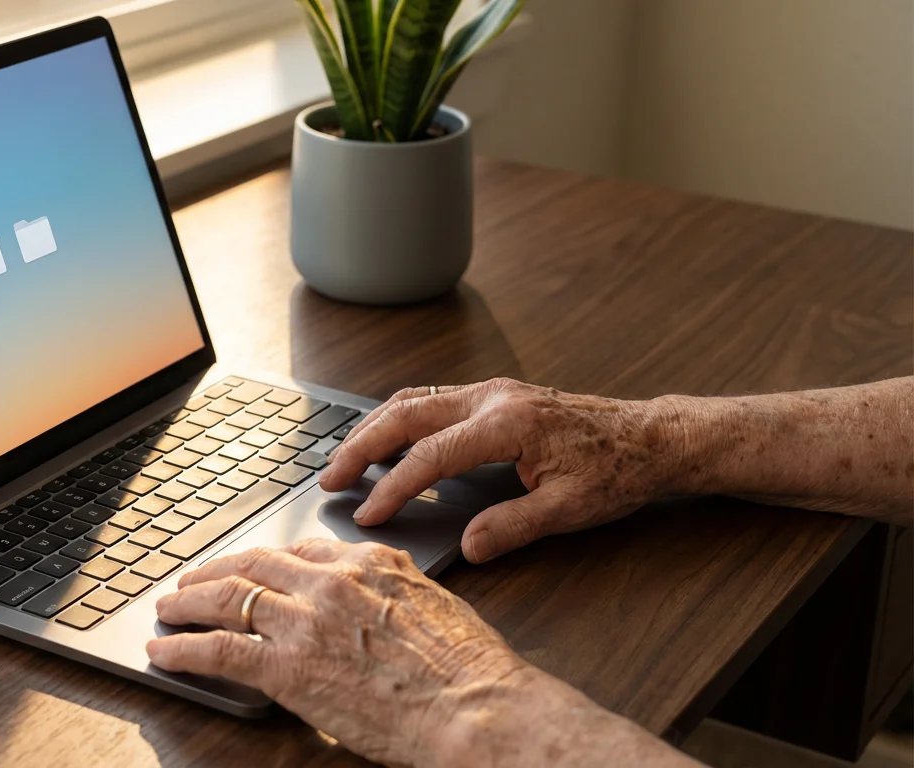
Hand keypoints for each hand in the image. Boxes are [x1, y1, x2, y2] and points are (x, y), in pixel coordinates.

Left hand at [146, 539, 704, 767]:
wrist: (477, 708)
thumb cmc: (468, 670)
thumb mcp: (432, 603)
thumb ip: (390, 587)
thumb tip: (371, 591)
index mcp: (367, 562)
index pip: (296, 548)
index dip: (259, 557)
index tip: (244, 565)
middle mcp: (329, 582)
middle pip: (251, 565)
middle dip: (212, 572)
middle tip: (188, 580)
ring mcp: (305, 622)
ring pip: (225, 599)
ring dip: (186, 604)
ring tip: (167, 609)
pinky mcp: (287, 667)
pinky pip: (217, 648)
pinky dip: (182, 647)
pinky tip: (163, 650)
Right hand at [320, 379, 679, 563]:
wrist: (650, 438)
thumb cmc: (616, 471)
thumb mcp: (569, 510)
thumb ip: (514, 527)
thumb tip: (468, 546)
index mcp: (508, 424)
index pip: (431, 457)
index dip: (392, 487)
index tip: (367, 515)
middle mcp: (492, 398)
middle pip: (406, 414)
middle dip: (361, 446)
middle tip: (329, 478)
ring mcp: (491, 391)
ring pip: (414, 400)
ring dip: (373, 426)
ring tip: (344, 458)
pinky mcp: (494, 395)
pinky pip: (431, 398)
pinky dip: (398, 418)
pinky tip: (385, 438)